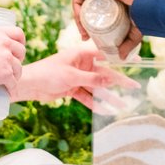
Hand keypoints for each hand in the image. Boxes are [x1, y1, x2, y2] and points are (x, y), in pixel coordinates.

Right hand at [0, 26, 24, 93]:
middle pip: (21, 51)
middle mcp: (6, 43)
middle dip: (19, 59)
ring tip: (10, 81)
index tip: (18, 48)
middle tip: (12, 66)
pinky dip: (12, 89)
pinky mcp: (6, 73)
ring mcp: (7, 59)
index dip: (21, 41)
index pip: (18, 33)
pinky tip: (10, 92)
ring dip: (16, 76)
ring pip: (19, 69)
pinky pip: (13, 83)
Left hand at [15, 46, 138, 108]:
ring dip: (108, 96)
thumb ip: (93, 78)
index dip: (120, 56)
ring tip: (123, 105)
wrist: (29, 84)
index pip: (105, 52)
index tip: (135, 59)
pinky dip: (94, 103)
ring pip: (97, 87)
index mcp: (81, 53)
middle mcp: (82, 64)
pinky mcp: (72, 88)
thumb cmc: (48, 73)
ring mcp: (78, 76)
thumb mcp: (72, 76)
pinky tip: (105, 111)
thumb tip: (112, 80)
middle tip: (134, 85)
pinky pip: (87, 96)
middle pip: (104, 72)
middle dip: (119, 80)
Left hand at [72, 0, 140, 58]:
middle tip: (85, 37)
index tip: (89, 38)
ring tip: (83, 31)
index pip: (94, 12)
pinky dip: (76, 6)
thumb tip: (121, 57)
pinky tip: (80, 19)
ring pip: (82, 2)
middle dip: (82, 24)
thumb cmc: (143, 9)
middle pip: (86, 8)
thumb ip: (129, 43)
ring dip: (78, 18)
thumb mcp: (135, 29)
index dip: (88, 25)